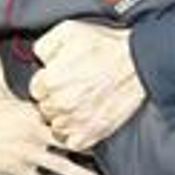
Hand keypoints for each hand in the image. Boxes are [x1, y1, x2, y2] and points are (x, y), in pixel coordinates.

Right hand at [0, 48, 104, 174]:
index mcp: (31, 112)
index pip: (59, 113)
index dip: (75, 115)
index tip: (91, 114)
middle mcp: (36, 134)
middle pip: (68, 140)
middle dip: (89, 145)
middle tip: (107, 150)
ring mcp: (31, 154)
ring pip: (62, 165)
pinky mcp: (20, 170)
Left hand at [29, 20, 144, 150]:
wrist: (138, 62)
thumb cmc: (107, 46)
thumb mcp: (68, 30)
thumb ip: (44, 46)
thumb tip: (38, 59)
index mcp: (51, 80)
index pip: (36, 90)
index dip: (48, 84)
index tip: (60, 80)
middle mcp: (61, 103)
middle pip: (45, 109)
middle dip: (55, 101)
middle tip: (73, 90)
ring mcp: (77, 120)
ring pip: (57, 128)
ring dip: (65, 119)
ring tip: (80, 105)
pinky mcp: (93, 132)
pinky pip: (72, 143)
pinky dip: (76, 135)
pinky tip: (85, 120)